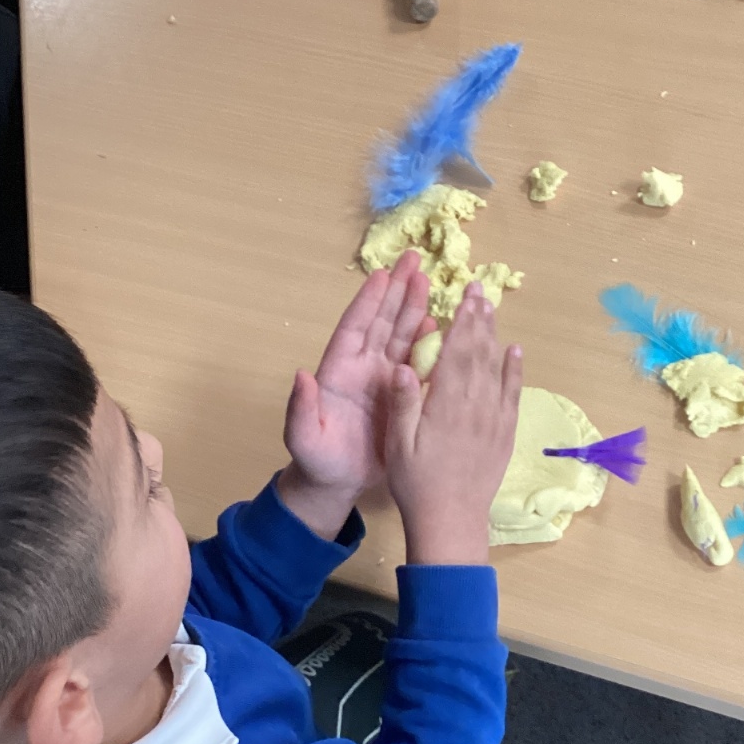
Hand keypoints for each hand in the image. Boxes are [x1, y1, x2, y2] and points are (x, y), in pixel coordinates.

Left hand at [279, 249, 433, 537]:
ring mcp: (385, 380)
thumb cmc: (317, 460)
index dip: (367, 302)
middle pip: (382, 322)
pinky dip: (431, 346)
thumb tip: (302, 375)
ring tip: (429, 281)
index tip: (381, 274)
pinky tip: (443, 327)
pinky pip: (419, 366)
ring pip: (403, 337)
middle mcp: (364, 368)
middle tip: (413, 259)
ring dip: (415, 309)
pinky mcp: (404, 397)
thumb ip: (300, 408)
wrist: (338, 484)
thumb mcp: (303, 438)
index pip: (355, 328)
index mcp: (339, 371)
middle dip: (397, 291)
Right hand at [385, 284, 521, 565]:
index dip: (462, 321)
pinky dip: (515, 371)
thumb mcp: (398, 444)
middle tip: (480, 291)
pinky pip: (512, 395)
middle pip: (480, 353)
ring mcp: (494, 419)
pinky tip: (515, 352)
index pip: (457, 352)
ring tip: (492, 310)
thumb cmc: (416, 483)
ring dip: (495, 337)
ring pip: (497, 369)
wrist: (451, 520)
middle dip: (479, 320)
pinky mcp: (504, 434)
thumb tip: (403, 364)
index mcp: (446, 404)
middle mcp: (475, 406)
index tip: (464, 296)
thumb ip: (403, 402)